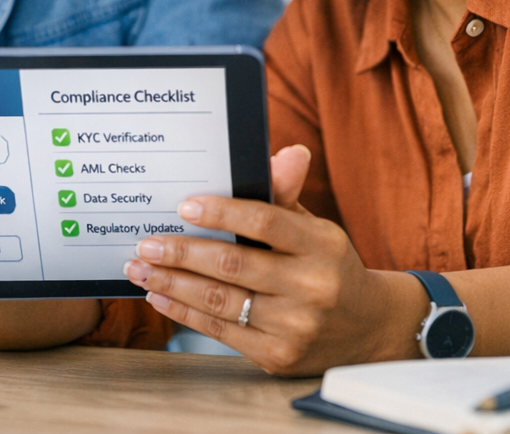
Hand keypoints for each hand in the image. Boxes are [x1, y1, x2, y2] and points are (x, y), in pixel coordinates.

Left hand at [122, 145, 399, 374]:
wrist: (368, 328)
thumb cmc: (327, 264)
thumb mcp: (315, 227)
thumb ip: (286, 194)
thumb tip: (289, 153)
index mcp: (320, 245)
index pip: (264, 222)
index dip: (222, 213)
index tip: (184, 206)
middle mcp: (311, 287)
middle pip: (233, 265)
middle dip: (182, 253)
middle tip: (147, 243)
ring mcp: (295, 326)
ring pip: (221, 300)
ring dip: (173, 283)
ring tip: (141, 268)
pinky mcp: (278, 356)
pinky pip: (221, 332)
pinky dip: (184, 312)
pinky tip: (160, 295)